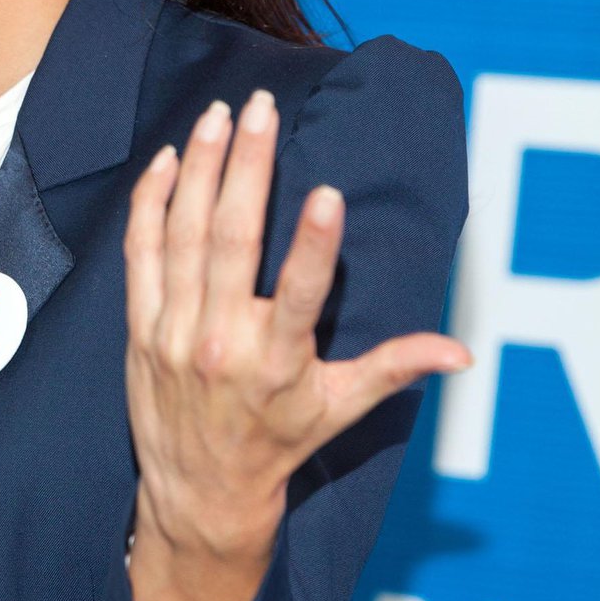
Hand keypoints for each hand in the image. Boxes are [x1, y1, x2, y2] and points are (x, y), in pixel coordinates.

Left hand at [124, 88, 473, 577]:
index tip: (326, 193)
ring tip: (220, 115)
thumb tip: (460, 352)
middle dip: (246, 169)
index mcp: (279, 362)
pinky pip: (141, 254)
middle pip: (231, 244)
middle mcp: (222, 343)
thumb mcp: (339, 410)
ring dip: (201, 170)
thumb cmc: (276, 442)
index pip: (299, 296)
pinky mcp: (140, 328)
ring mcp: (173, 333)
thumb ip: (393, 368)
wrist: (198, 492)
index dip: (313, 245)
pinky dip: (152, 204)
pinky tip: (170, 159)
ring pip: (183, 237)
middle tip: (260, 108)